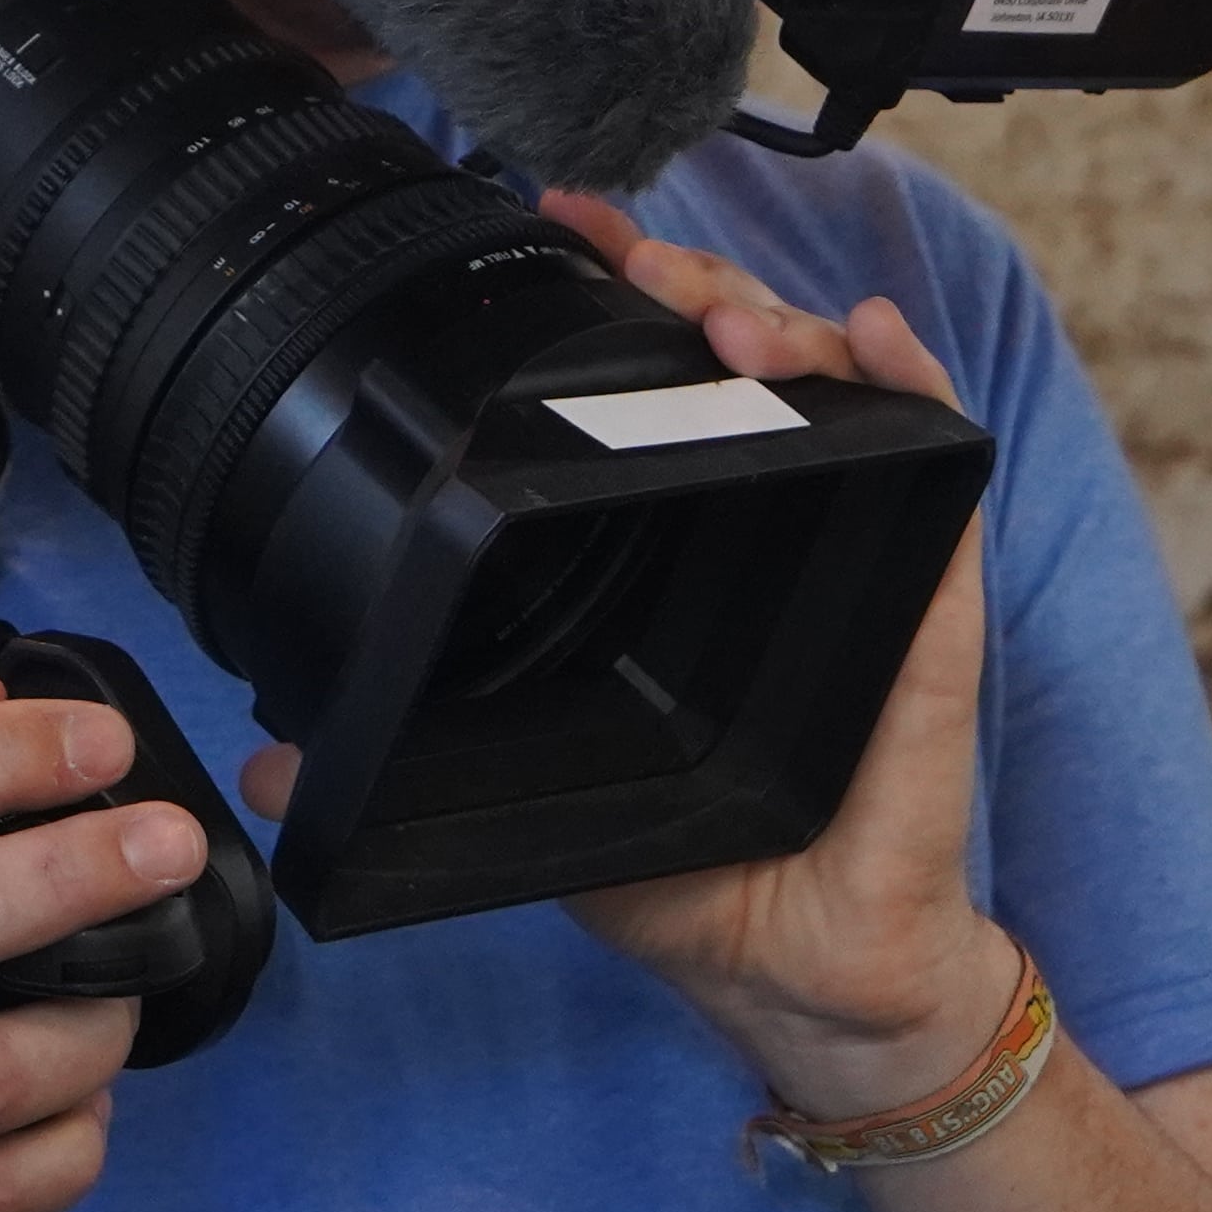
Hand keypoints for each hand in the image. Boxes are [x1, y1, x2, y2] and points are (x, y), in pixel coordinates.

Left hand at [242, 194, 1018, 1121]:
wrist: (804, 975)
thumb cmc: (696, 878)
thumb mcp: (536, 803)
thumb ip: (418, 765)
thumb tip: (272, 760)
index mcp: (677, 562)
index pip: (650, 398)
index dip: (616, 308)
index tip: (562, 236)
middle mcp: (770, 537)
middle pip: (748, 364)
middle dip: (694, 287)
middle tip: (637, 262)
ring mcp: (855, 561)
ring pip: (838, 392)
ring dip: (789, 326)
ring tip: (730, 317)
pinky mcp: (925, 609)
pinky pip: (938, 478)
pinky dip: (918, 391)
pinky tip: (880, 337)